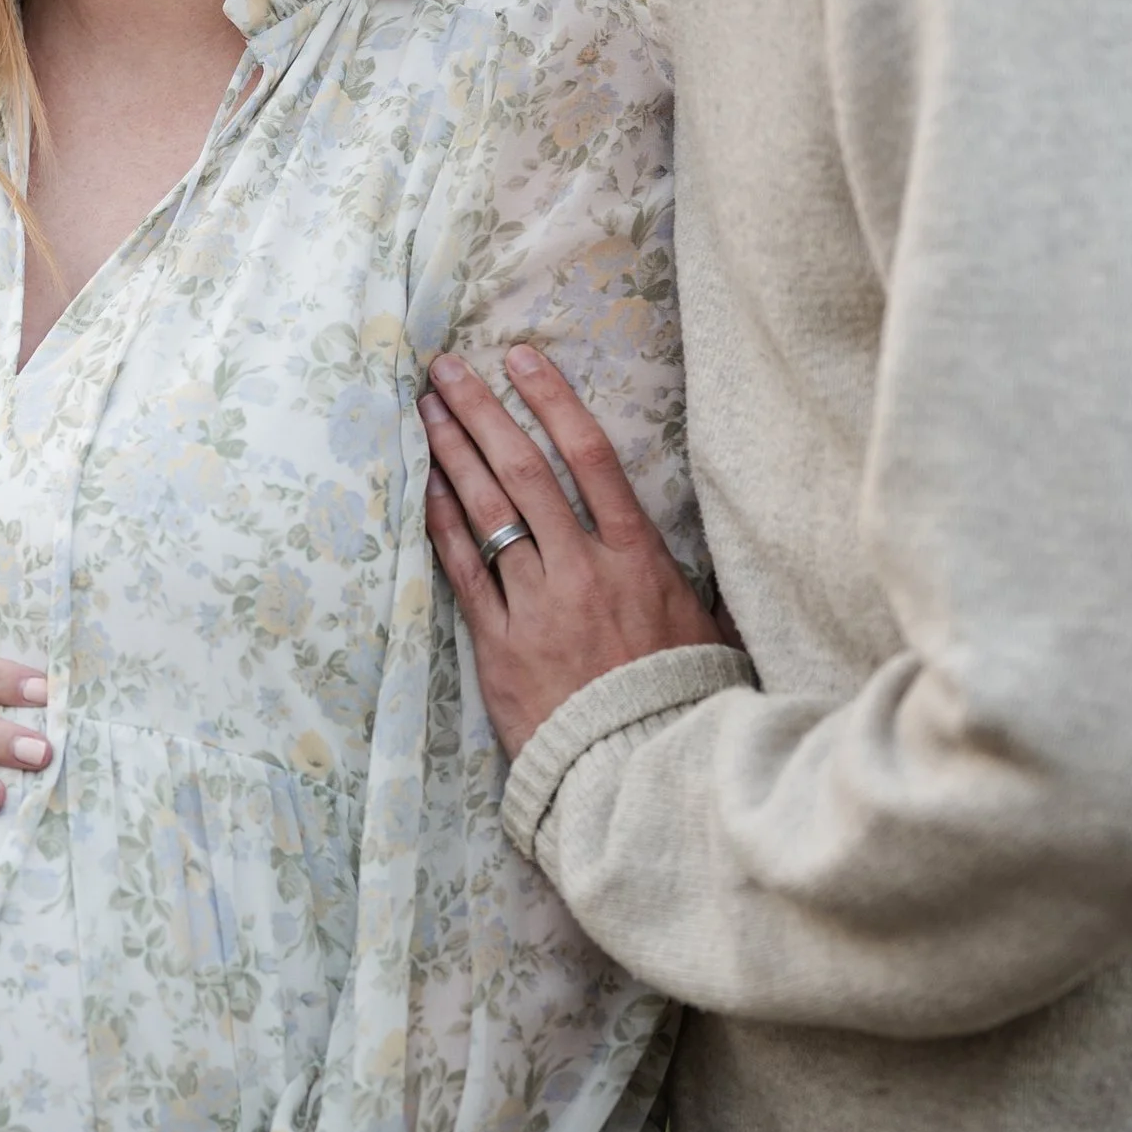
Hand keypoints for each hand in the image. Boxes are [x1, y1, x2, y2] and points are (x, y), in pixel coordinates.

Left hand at [420, 346, 733, 757]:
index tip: (522, 358)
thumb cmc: (681, 700)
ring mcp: (537, 604)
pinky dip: (443, 522)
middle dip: (481, 412)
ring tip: (426, 408)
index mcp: (639, 557)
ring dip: (452, 453)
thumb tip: (705, 545)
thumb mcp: (705, 626)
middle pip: (523, 471)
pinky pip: (465, 569)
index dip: (553, 400)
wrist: (642, 773)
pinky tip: (426, 485)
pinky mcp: (500, 643)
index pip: (591, 457)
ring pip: (487, 511)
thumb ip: (691, 577)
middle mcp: (583, 569)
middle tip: (446, 367)